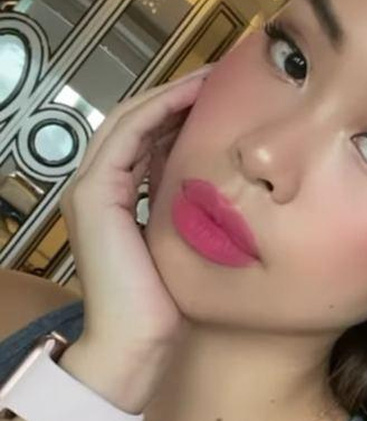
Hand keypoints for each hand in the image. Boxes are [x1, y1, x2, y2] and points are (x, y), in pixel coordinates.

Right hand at [59, 66, 213, 363]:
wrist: (138, 344)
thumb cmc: (166, 306)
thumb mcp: (182, 242)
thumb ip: (186, 208)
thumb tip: (223, 182)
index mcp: (111, 199)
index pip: (142, 138)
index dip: (176, 112)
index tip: (218, 97)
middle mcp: (93, 188)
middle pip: (134, 121)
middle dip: (174, 95)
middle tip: (217, 76)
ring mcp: (89, 189)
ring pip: (129, 119)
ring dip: (170, 94)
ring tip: (210, 78)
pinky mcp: (94, 195)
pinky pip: (128, 134)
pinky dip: (160, 109)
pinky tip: (194, 97)